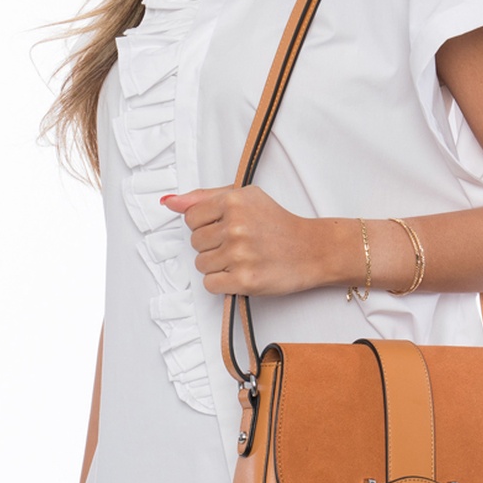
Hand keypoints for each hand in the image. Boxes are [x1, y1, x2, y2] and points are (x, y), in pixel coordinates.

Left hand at [162, 186, 320, 295]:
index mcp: (234, 201)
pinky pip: (210, 284)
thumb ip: (205, 197)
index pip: (191, 217)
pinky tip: (240, 273)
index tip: (226, 228)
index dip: (207, 225)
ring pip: (201, 264)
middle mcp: (235, 226)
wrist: (312, 250)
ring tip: (241, 258)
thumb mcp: (246, 198)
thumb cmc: (279, 224)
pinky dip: (223, 283)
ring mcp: (239, 254)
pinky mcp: (244, 280)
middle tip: (239, 244)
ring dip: (217, 265)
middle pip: (195, 242)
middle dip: (213, 245)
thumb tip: (170, 202)